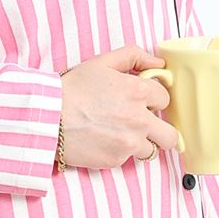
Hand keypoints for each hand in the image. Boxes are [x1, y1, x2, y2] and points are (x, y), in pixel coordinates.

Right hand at [58, 46, 182, 169]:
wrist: (48, 117)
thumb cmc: (72, 89)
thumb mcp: (102, 63)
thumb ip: (133, 56)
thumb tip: (158, 64)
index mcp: (138, 92)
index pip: (164, 99)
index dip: (152, 99)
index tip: (142, 101)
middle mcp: (139, 120)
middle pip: (170, 135)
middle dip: (161, 130)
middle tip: (146, 126)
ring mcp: (129, 143)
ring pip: (151, 150)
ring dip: (140, 143)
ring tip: (120, 134)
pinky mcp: (116, 160)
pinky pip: (127, 159)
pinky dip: (119, 151)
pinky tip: (103, 140)